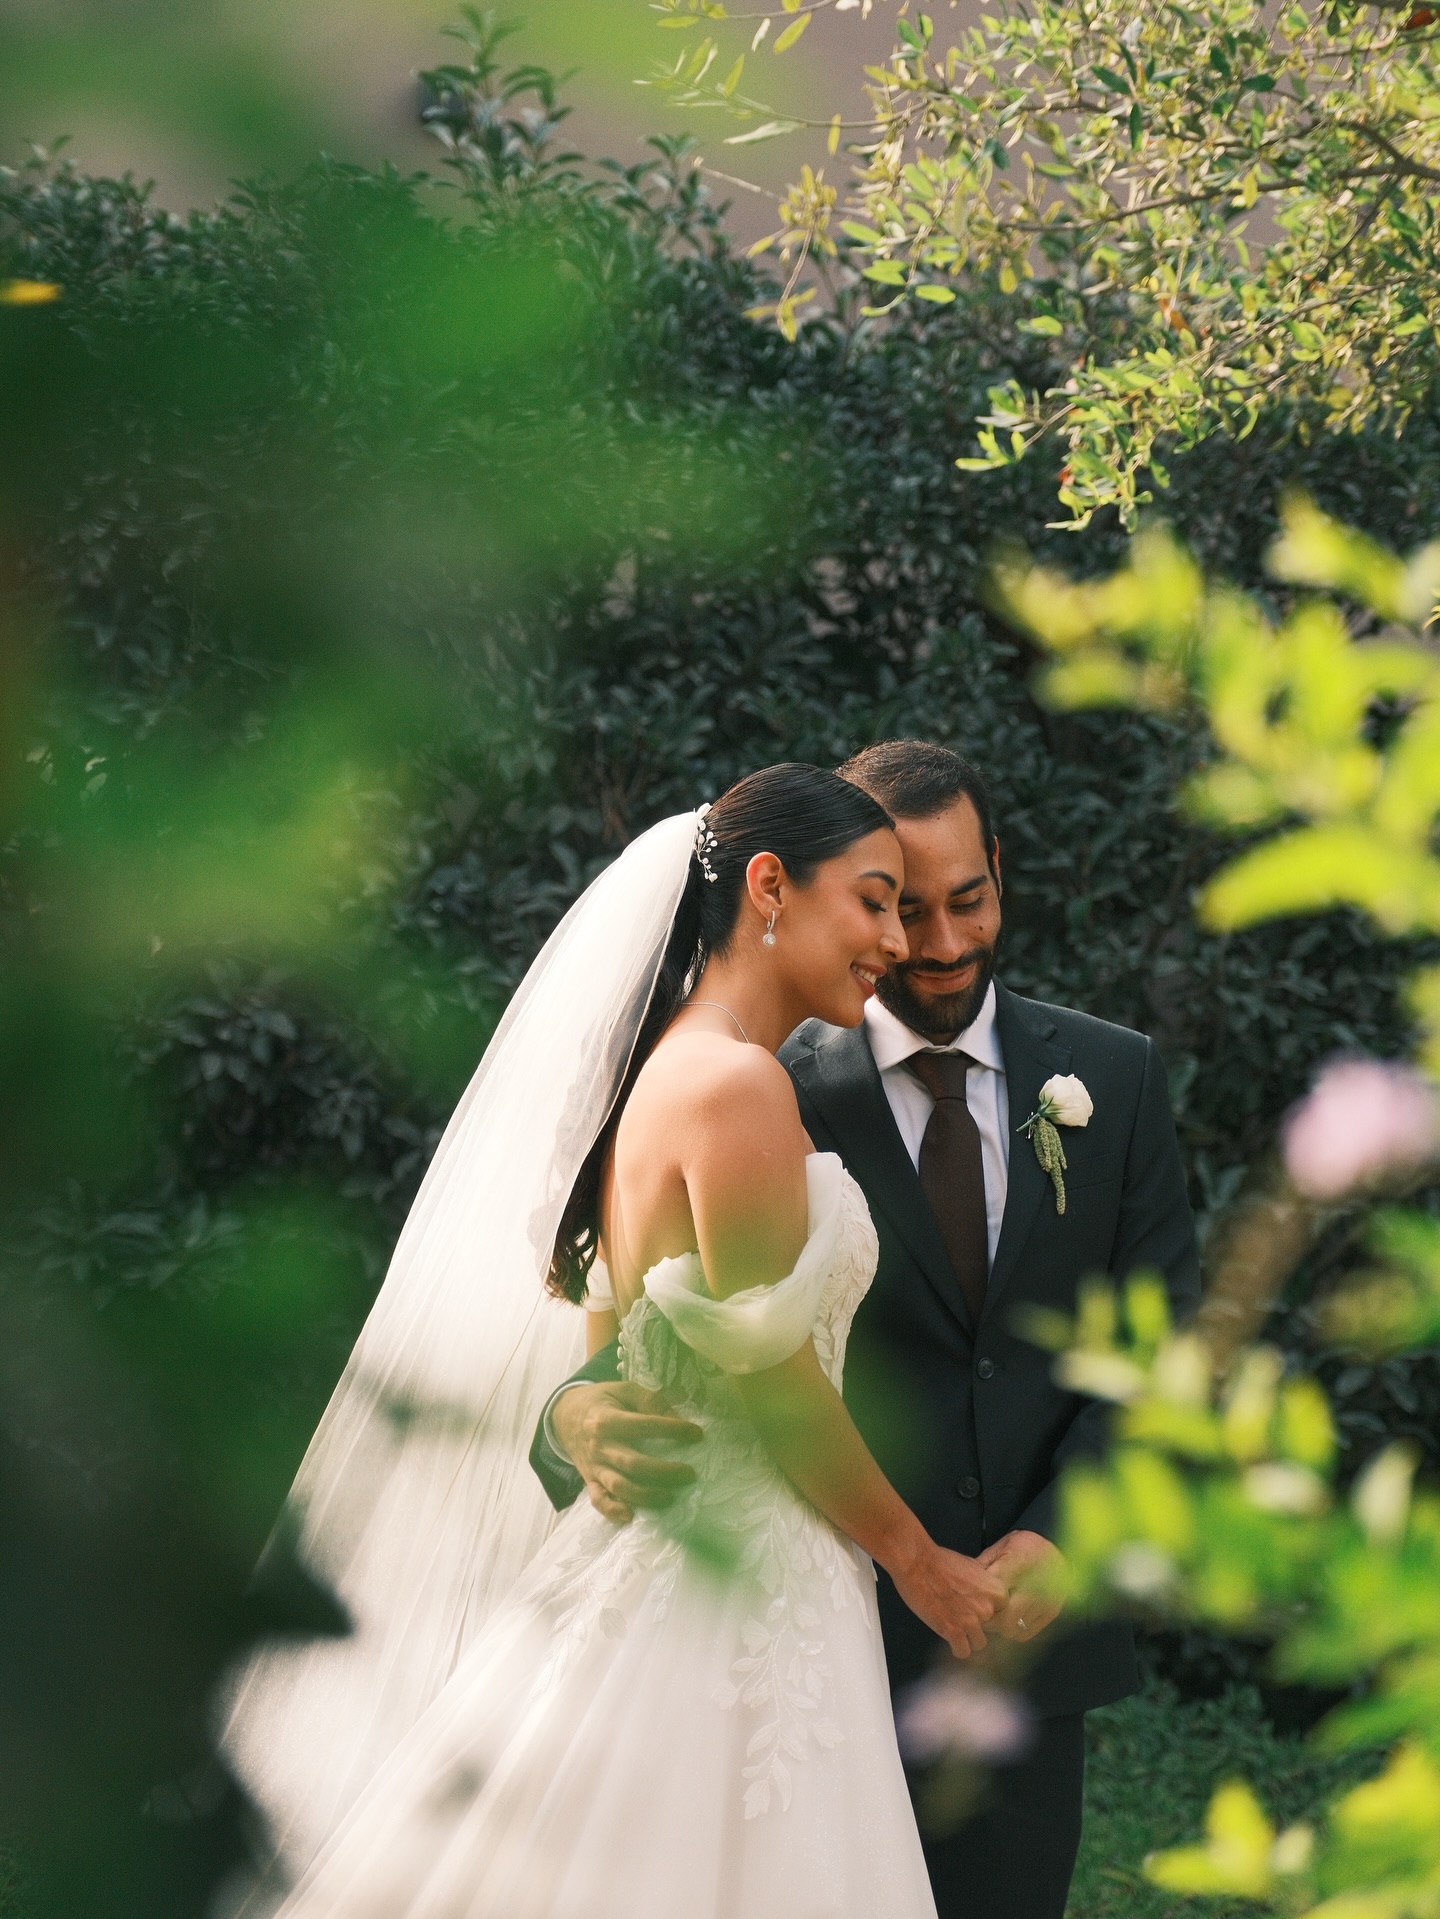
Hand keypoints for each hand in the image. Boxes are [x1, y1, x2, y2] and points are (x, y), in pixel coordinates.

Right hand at [552, 1381, 702, 1524]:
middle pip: (634, 1463)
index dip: (673, 1430)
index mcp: (608, 1418)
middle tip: (689, 1474)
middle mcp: (600, 1445)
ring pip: (619, 1486)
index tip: (696, 1434)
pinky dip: (613, 1511)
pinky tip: (631, 1516)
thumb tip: (678, 1420)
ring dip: (646, 1495)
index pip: (645, 1425)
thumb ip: (651, 1402)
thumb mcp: (624, 1390)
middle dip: (664, 1471)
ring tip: (670, 1497)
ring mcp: (594, 1466)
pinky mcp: (589, 1480)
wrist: (564, 1415)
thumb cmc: (602, 1400)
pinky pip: (598, 1500)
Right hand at [891, 1542, 1008, 1659]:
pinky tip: (949, 1637)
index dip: (988, 1613)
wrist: (917, 1563)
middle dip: (977, 1624)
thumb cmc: (940, 1562)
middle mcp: (987, 1608)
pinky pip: (963, 1652)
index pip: (1003, 1615)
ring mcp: (972, 1621)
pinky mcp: (954, 1631)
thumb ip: (984, 1587)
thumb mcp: (973, 1567)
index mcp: (996, 1591)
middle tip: (962, 1615)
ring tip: (955, 1626)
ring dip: (967, 1638)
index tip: (978, 1610)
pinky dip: (956, 1647)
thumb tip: (987, 1598)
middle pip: (991, 1630)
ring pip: (979, 1644)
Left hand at [977, 1530, 1066, 1642]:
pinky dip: (1013, 1631)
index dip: (979, 1602)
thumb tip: (964, 1584)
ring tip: (993, 1617)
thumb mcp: (1000, 1548)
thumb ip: (983, 1567)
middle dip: (988, 1620)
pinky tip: (1008, 1621)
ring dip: (999, 1627)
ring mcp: (1044, 1602)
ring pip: (1013, 1628)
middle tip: (979, 1615)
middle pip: (1004, 1618)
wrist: (1057, 1548)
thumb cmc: (1024, 1546)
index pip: (992, 1593)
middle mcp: (1033, 1586)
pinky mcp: (1050, 1613)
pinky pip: (1026, 1633)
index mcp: (1016, 1564)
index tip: (970, 1603)